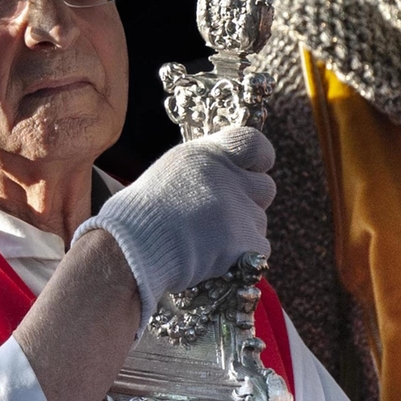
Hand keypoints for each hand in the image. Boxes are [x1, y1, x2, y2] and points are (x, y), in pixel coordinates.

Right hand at [72, 125, 275, 331]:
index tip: (252, 170)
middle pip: (265, 187)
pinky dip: (243, 256)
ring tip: (207, 239)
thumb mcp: (173, 169)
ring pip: (259, 221)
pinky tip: (214, 256)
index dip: (260, 159)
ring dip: (242, 230)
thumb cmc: (143, 211)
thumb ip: (206, 167)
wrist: (134, 247)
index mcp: (211, 154)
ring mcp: (241, 212)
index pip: (256, 144)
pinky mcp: (244, 243)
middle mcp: (231, 178)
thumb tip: (228, 172)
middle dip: (250, 201)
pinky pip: (259, 249)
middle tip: (223, 214)